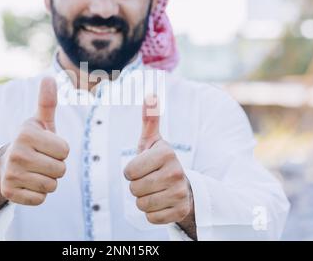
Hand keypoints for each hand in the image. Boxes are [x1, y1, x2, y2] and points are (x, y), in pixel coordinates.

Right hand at [0, 77, 69, 205]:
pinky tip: (28, 183)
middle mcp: (16, 153)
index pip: (65, 150)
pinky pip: (41, 199)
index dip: (60, 150)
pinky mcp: (10, 193)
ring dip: (48, 180)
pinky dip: (38, 194)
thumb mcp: (40, 122)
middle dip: (56, 166)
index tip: (47, 146)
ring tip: (35, 171)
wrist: (5, 164)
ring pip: (52, 185)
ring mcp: (11, 174)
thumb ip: (47, 102)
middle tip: (41, 160)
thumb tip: (50, 77)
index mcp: (26, 134)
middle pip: (61, 169)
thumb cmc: (31, 141)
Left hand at [124, 95, 194, 226]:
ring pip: (141, 205)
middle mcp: (177, 172)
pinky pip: (151, 218)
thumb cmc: (159, 162)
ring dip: (143, 200)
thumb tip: (150, 94)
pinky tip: (161, 203)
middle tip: (148, 180)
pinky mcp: (180, 212)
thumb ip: (149, 120)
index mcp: (167, 153)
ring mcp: (180, 193)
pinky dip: (152, 213)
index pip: (129, 171)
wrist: (183, 186)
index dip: (130, 171)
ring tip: (154, 191)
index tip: (141, 168)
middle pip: (134, 189)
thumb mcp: (153, 142)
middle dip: (136, 186)